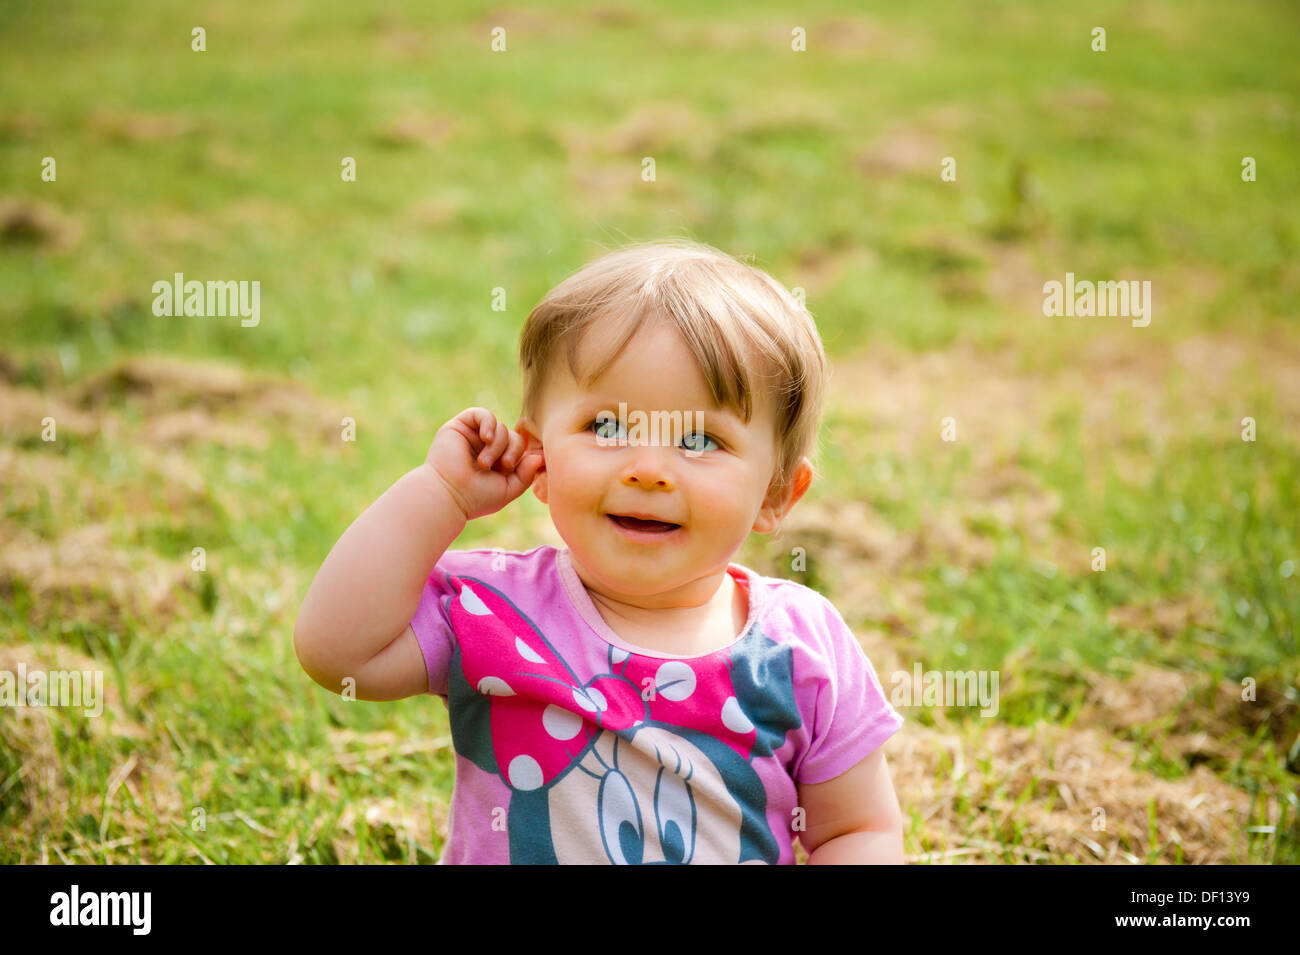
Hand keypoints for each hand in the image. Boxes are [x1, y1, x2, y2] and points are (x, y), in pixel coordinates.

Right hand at [424, 407, 543, 521]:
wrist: (449, 495)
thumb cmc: (476, 497)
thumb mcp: (508, 489)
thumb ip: (526, 474)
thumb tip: (539, 457)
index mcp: (497, 462)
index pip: (520, 449)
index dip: (523, 455)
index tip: (514, 468)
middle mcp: (486, 448)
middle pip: (513, 436)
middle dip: (513, 450)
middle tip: (504, 466)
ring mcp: (473, 437)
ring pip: (500, 427)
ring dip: (498, 445)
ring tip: (484, 463)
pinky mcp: (460, 426)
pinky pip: (482, 414)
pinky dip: (489, 423)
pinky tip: (486, 438)